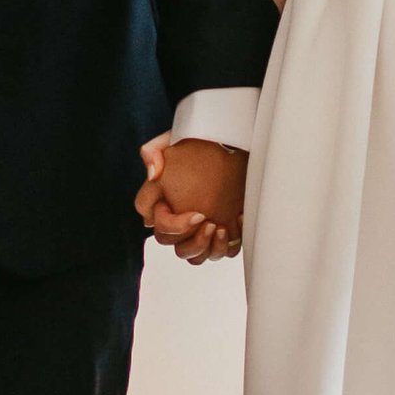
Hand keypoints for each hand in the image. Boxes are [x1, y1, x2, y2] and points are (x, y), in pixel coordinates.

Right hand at [136, 136, 246, 265]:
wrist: (234, 143)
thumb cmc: (202, 142)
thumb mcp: (175, 137)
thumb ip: (153, 150)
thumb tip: (153, 173)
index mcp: (163, 204)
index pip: (157, 226)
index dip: (173, 226)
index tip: (196, 214)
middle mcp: (179, 221)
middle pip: (175, 246)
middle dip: (192, 240)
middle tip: (210, 222)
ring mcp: (200, 230)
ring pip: (196, 256)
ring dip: (207, 247)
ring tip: (222, 229)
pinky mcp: (223, 233)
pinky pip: (223, 252)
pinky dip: (230, 244)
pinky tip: (240, 220)